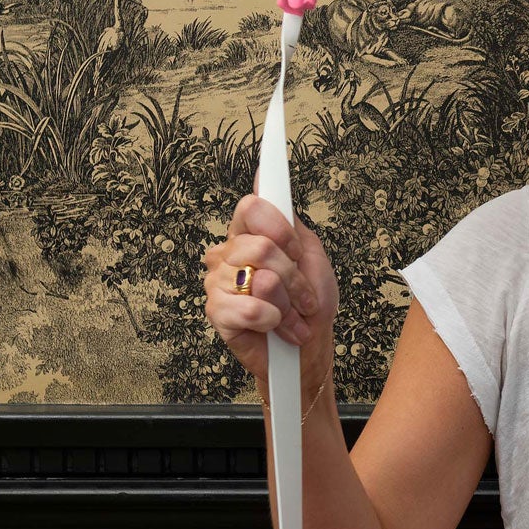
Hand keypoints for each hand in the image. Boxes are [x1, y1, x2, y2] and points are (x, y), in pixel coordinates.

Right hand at [204, 165, 338, 389]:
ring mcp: (218, 283)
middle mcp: (228, 255)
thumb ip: (289, 222)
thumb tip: (263, 178)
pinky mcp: (217, 313)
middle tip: (302, 297)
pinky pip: (250, 308)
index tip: (294, 249)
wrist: (309, 350)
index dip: (278, 228)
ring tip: (291, 316)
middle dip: (293, 277)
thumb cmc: (310, 305)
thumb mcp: (311, 256)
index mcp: (249, 236)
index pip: (250, 208)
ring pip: (260, 280)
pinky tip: (274, 327)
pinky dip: (273, 320)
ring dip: (288, 304)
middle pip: (259, 247)